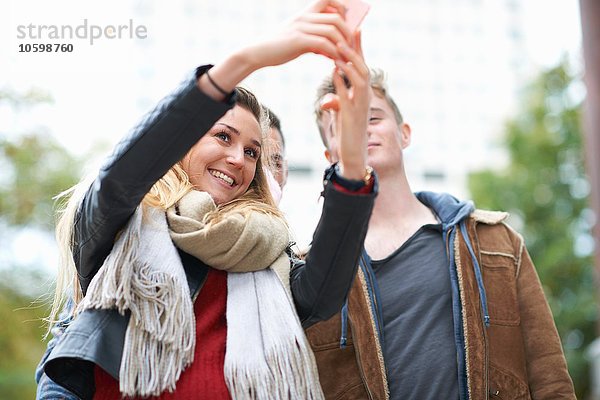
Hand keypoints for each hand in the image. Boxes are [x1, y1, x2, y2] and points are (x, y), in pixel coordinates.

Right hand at [246, 0, 352, 67]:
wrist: (258, 52)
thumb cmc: (278, 47)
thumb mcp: (297, 38)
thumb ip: (313, 38)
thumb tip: (330, 47)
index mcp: (305, 13)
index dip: (342, 7)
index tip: (346, 22)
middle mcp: (305, 17)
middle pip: (336, 17)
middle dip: (348, 32)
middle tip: (350, 46)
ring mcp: (301, 27)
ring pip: (332, 30)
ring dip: (342, 44)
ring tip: (345, 56)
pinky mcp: (298, 40)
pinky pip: (323, 44)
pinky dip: (333, 53)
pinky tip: (335, 61)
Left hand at [332, 31, 370, 179]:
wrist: (353, 155)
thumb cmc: (347, 135)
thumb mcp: (341, 115)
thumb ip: (338, 102)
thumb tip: (330, 95)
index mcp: (363, 96)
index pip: (362, 67)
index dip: (359, 49)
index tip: (355, 31)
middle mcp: (364, 99)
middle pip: (364, 68)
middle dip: (357, 50)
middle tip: (349, 33)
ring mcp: (359, 107)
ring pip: (360, 79)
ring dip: (350, 63)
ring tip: (340, 48)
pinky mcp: (351, 116)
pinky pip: (347, 94)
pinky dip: (340, 82)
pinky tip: (333, 71)